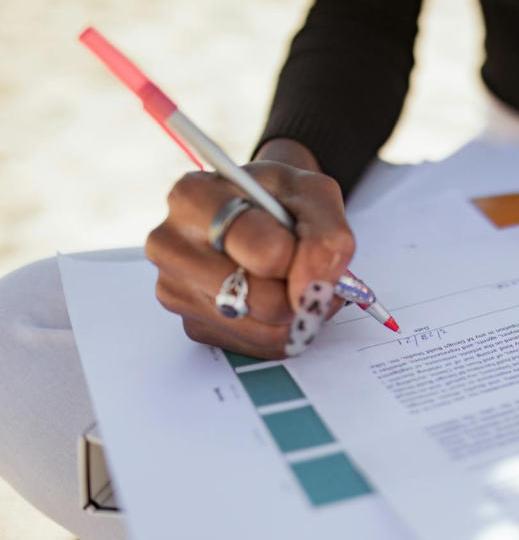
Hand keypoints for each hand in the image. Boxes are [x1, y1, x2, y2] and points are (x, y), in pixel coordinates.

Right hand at [145, 139, 352, 359]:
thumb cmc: (278, 199)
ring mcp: (176, 289)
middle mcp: (172, 244)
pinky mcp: (192, 324)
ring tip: (296, 281)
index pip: (269, 254)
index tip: (312, 248)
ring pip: (265, 329)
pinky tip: (278, 299)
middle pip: (264, 300)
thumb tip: (310, 290)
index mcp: (195, 197)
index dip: (306, 258)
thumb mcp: (314, 194)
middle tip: (305, 269)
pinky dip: (283, 329)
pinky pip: (259, 345)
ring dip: (297, 313)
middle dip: (301, 290)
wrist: (255, 210)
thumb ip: (326, 237)